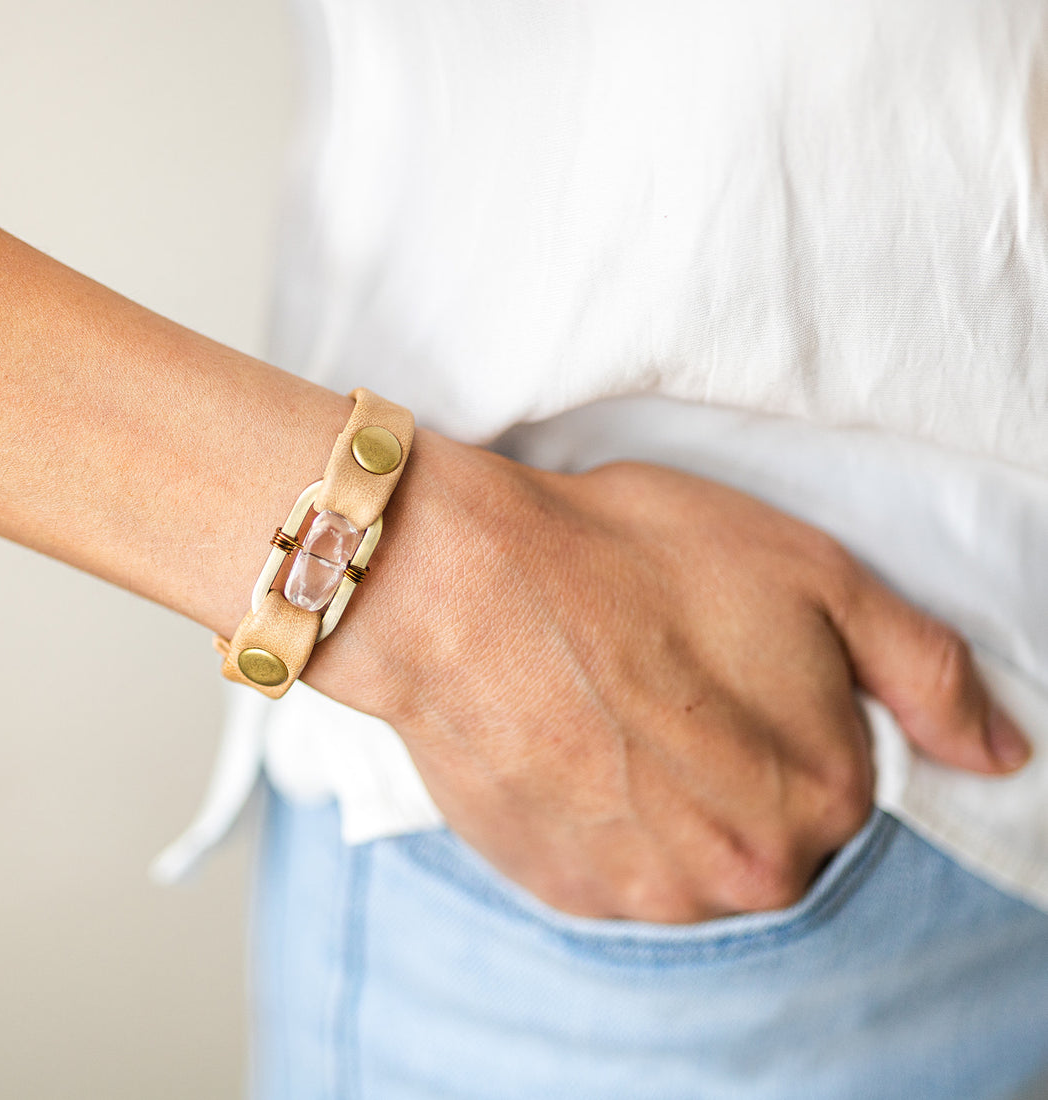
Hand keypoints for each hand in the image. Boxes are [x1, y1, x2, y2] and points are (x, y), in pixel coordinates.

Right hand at [305, 436, 1030, 922]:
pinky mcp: (560, 888)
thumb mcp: (812, 574)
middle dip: (730, 758)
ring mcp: (642, 893)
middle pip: (765, 825)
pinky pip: (611, 864)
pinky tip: (570, 744)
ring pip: (688, 854)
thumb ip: (925, 672)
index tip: (726, 656)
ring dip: (663, 796)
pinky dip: (601, 814)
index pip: (839, 777)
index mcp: (819, 801)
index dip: (785, 706)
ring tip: (610, 709)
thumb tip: (1002, 755)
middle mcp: (739, 874)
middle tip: (663, 677)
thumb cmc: (630, 560)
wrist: (461, 586)